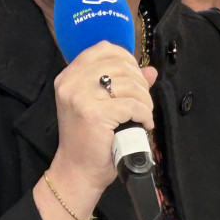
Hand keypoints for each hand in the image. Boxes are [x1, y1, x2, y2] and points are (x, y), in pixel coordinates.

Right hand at [50, 43, 156, 203]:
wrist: (77, 170)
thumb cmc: (89, 140)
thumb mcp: (102, 105)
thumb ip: (124, 84)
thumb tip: (151, 71)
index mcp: (69, 76)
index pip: (103, 49)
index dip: (127, 59)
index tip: (137, 77)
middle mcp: (71, 83)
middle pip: (120, 65)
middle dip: (140, 82)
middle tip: (143, 101)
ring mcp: (80, 97)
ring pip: (128, 85)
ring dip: (145, 100)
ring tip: (145, 114)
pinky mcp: (94, 113)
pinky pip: (132, 105)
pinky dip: (144, 114)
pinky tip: (144, 124)